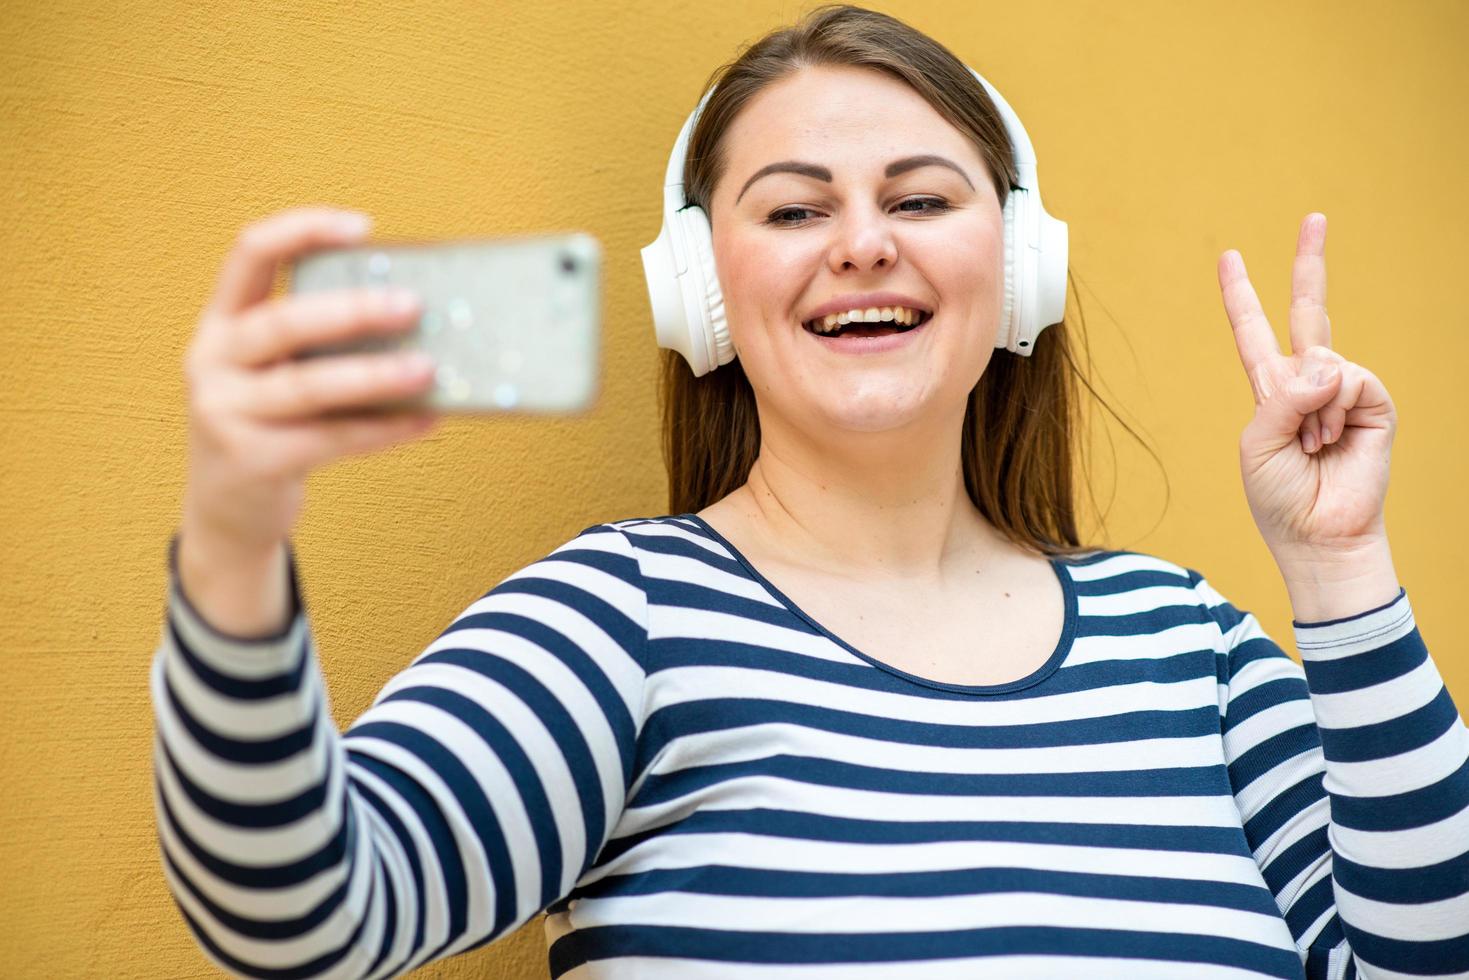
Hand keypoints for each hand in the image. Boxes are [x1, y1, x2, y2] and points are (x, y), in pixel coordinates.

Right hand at [181, 206, 439, 556]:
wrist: (227, 510)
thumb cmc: (271, 423)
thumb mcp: (275, 371)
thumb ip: (320, 342)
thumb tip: (419, 316)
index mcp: (221, 321)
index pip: (250, 253)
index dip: (302, 230)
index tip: (362, 226)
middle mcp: (212, 359)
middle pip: (283, 321)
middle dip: (353, 310)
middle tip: (413, 306)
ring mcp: (225, 412)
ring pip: (307, 385)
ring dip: (375, 375)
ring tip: (427, 368)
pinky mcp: (251, 461)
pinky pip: (330, 439)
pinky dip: (383, 429)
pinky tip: (425, 419)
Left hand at [1216, 212, 1396, 565]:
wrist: (1318, 534)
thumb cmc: (1279, 496)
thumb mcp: (1257, 442)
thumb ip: (1282, 396)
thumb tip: (1329, 363)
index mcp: (1269, 390)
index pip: (1253, 332)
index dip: (1241, 296)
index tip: (1229, 257)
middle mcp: (1306, 382)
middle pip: (1307, 311)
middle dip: (1309, 263)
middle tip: (1314, 216)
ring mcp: (1342, 390)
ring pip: (1324, 358)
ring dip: (1312, 408)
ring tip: (1314, 445)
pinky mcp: (1374, 403)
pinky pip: (1350, 377)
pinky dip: (1335, 407)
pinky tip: (1335, 437)